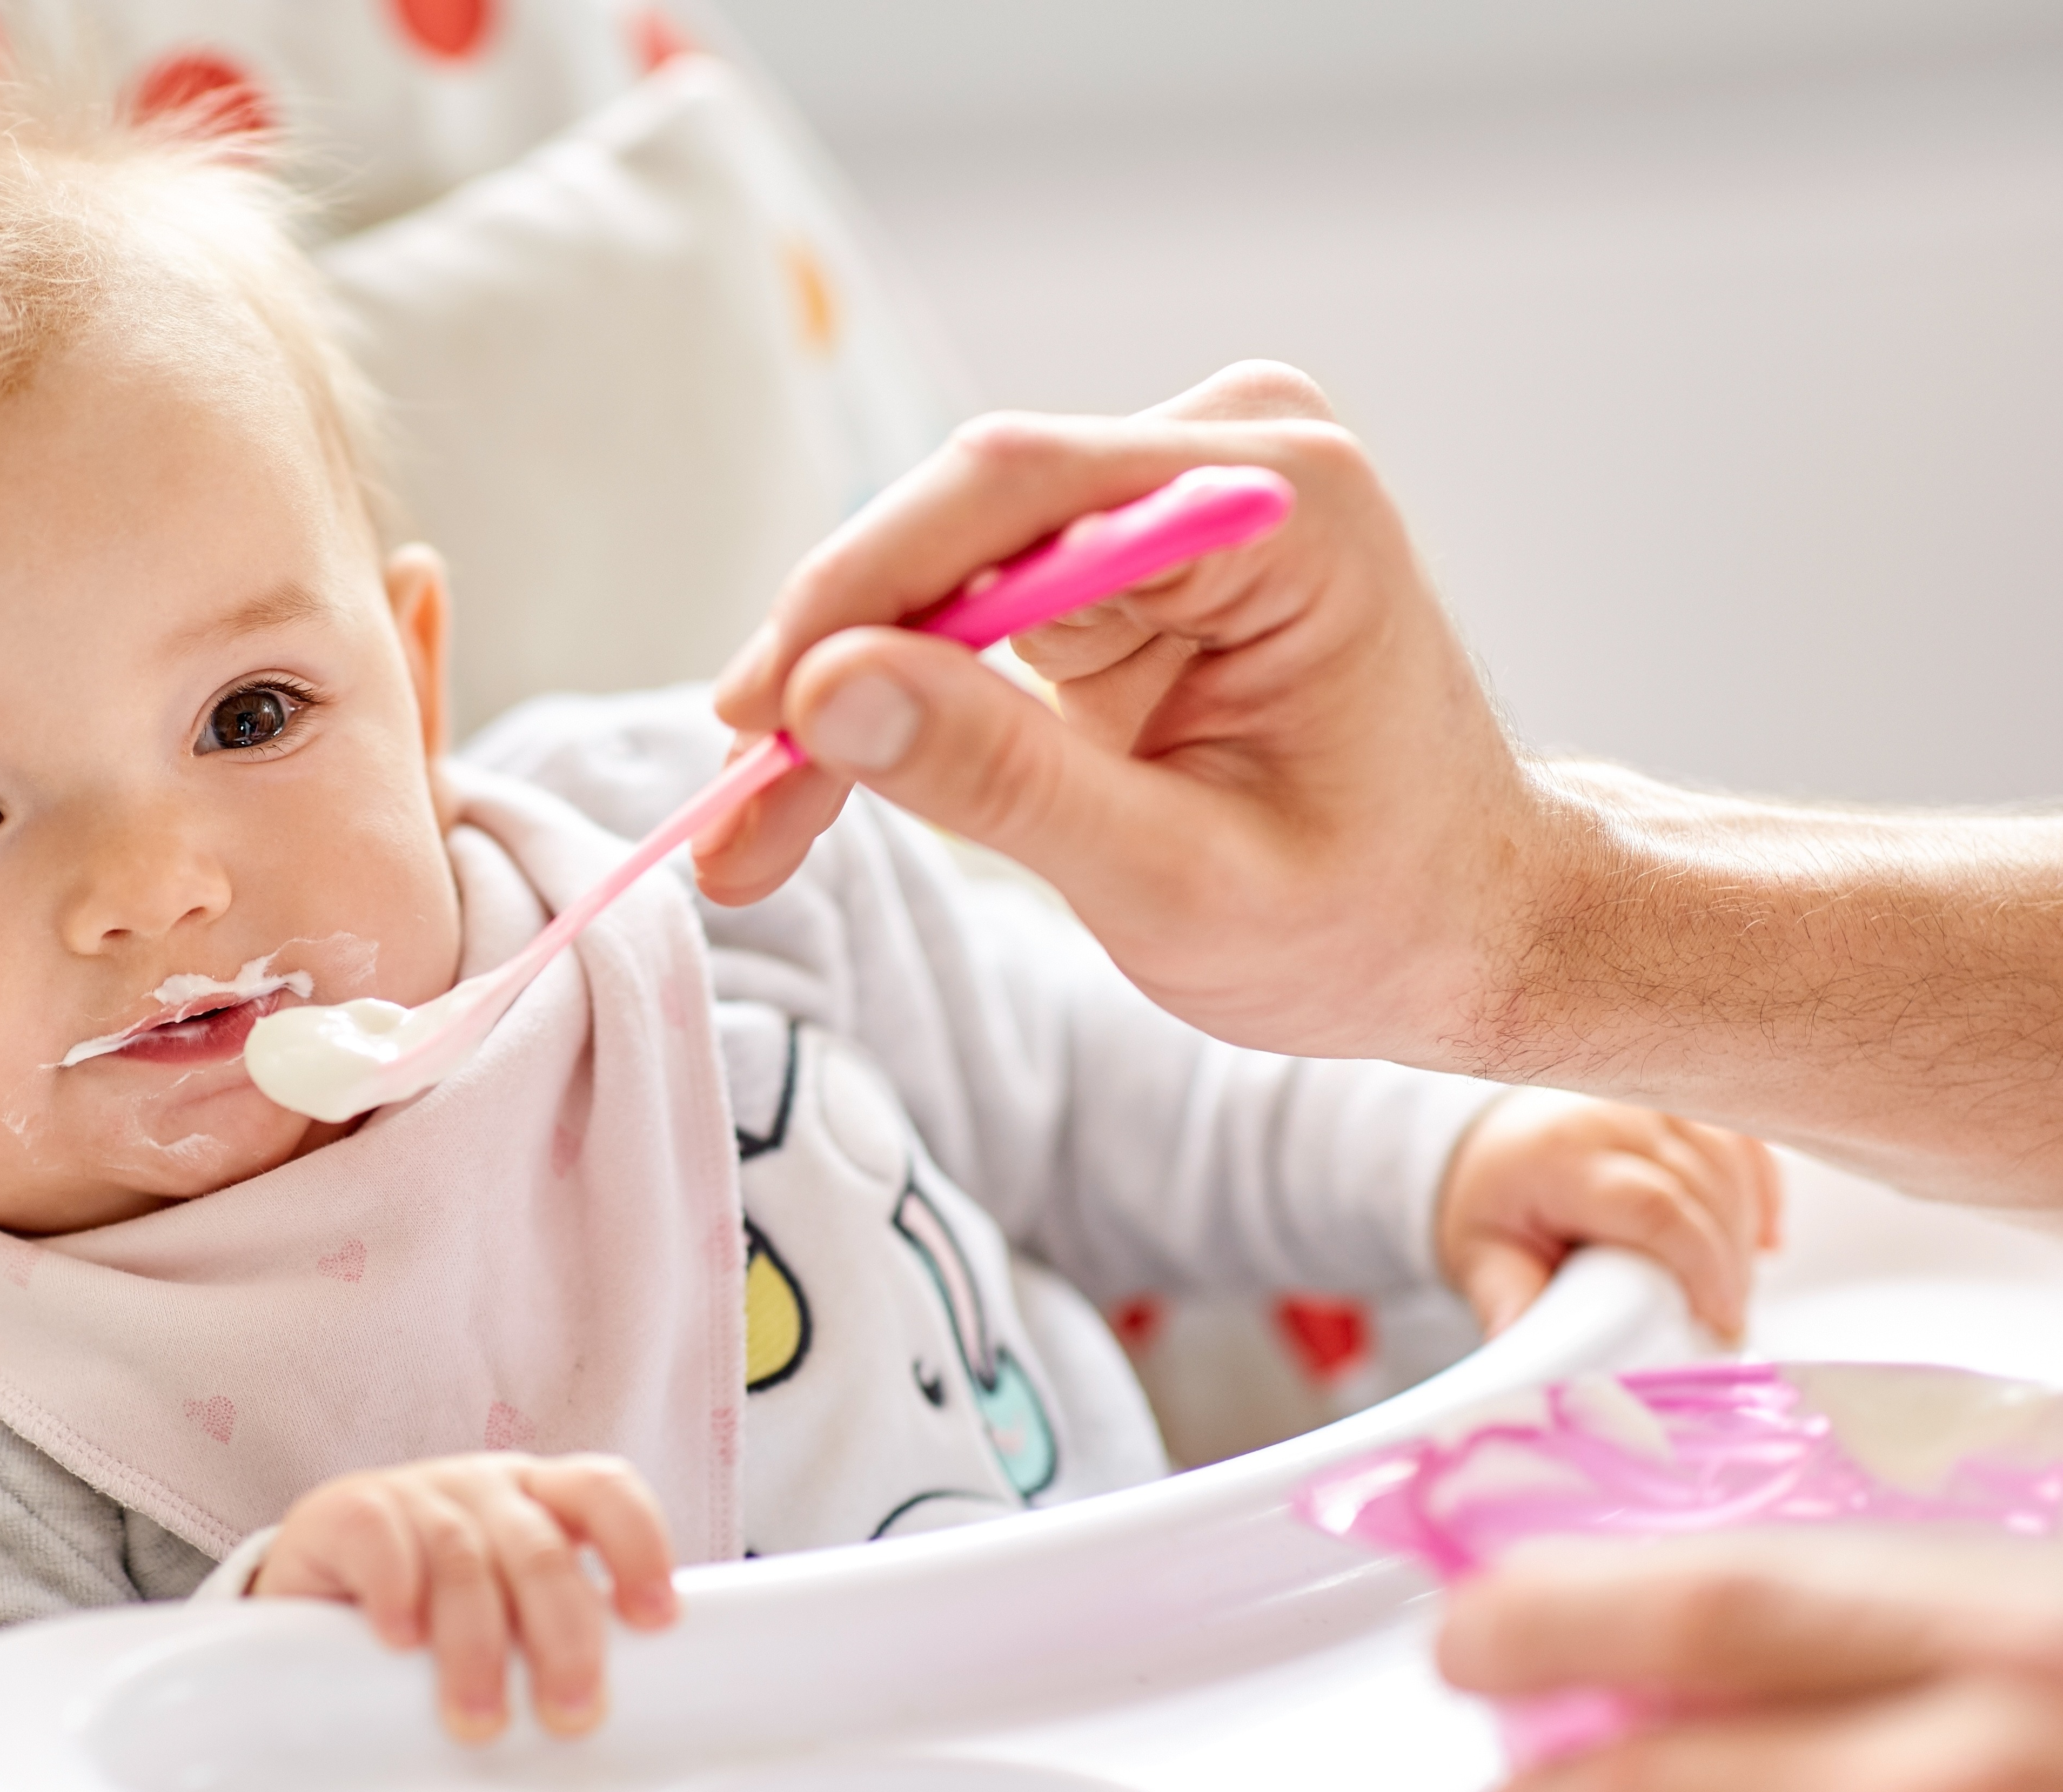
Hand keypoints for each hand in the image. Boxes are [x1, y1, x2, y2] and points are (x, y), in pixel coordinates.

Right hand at [249, 1452, 679, 1742]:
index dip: (640, 1546)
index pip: (606, 1492)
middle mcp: (486, 1489)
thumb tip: (613, 1724)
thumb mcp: (506, 1610)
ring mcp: (417, 1493)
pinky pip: (380, 1538)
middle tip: (570, 1714)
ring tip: (480, 1719)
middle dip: (565, 1636)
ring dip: (478, 1646)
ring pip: (465, 1558)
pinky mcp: (347, 1509)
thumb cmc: (435, 1609)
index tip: (657, 1620)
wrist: (318, 1580)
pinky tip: (402, 1643)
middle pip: (541, 1548)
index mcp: (540, 1501)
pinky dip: (396, 1591)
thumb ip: (553, 1637)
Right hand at [693, 361, 1538, 1071]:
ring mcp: (1166, 498)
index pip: (1010, 493)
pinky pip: (960, 614)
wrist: (1468, 928)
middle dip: (827, 670)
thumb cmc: (1369, 918)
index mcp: (1281, 500)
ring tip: (756, 833)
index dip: (854, 600)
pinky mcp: (1119, 559)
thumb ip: (1002, 781)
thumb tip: (823, 691)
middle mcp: (1220, 456)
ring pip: (934, 575)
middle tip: (729, 812)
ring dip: (840, 703)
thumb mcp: (1180, 882)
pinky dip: (889, 709)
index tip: (750, 720)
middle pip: (953, 526)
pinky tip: (815, 789)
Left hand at [1436, 1091, 1781, 1338]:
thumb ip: (1508, 1297)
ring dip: (1742, 1234)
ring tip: (1727, 1291)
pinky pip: (1745, 1146)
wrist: (1497, 1142)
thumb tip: (1523, 1343)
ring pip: (1731, 1166)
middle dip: (1725, 1265)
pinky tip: (1760, 1242)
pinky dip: (1761, 1195)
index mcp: (1560, 1154)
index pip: (1653, 1207)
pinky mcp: (1686, 1105)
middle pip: (1703, 1188)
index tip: (1719, 1320)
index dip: (1699, 1265)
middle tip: (1723, 1323)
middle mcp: (1611, 1115)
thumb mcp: (1482, 1252)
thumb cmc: (1495, 1201)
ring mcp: (1654, 1103)